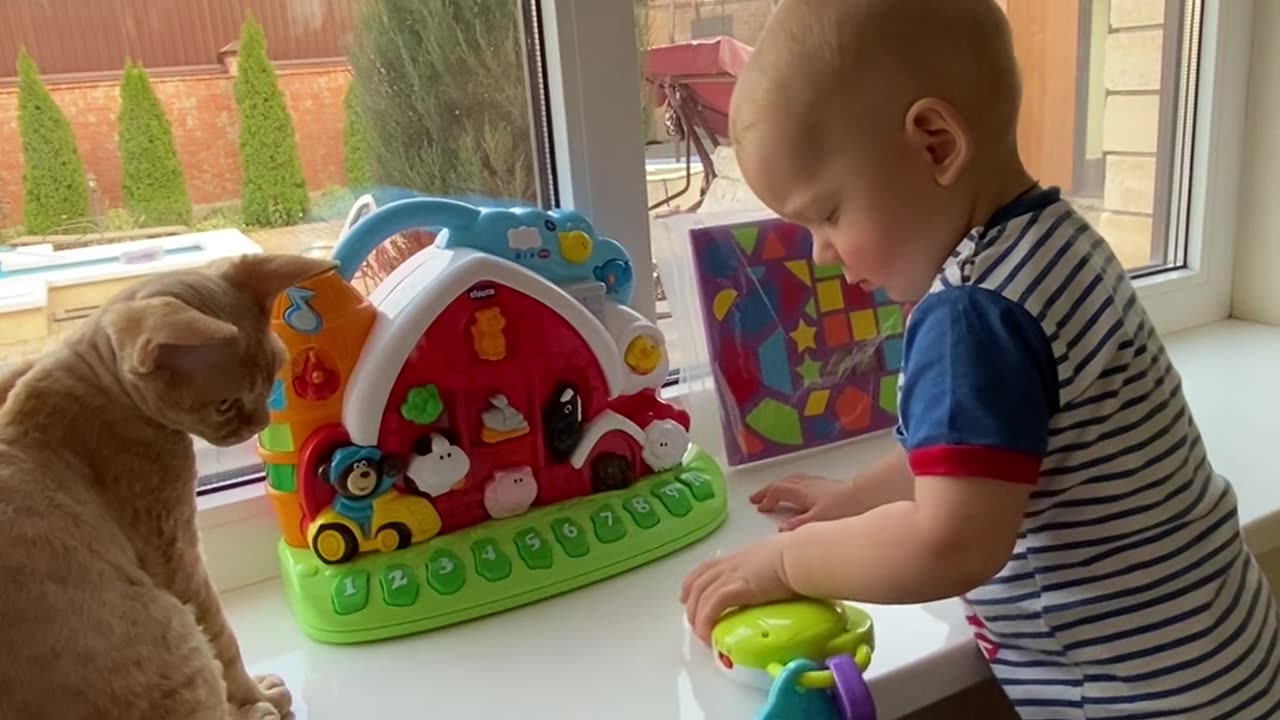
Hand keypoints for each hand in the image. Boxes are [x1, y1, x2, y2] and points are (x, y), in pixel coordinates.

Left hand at [680, 535, 797, 643]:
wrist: (802, 557)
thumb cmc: (800, 559)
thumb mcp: (779, 563)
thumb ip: (772, 574)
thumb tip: (780, 586)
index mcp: (740, 558)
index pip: (708, 568)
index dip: (693, 582)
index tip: (685, 596)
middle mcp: (731, 564)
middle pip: (698, 582)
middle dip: (690, 603)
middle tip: (692, 621)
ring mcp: (732, 575)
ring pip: (700, 595)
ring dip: (696, 617)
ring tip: (702, 634)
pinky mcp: (736, 588)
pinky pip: (711, 606)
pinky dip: (705, 621)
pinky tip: (707, 634)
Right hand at [750, 474, 863, 530]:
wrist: (870, 496)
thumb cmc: (844, 508)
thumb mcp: (818, 520)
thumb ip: (798, 525)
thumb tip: (780, 530)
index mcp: (802, 491)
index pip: (778, 490)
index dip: (766, 497)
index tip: (758, 506)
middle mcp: (808, 484)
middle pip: (783, 483)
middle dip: (769, 490)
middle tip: (758, 498)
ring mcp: (819, 484)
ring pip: (794, 480)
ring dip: (781, 486)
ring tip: (775, 494)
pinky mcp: (829, 486)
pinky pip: (804, 482)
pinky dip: (794, 486)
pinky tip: (801, 494)